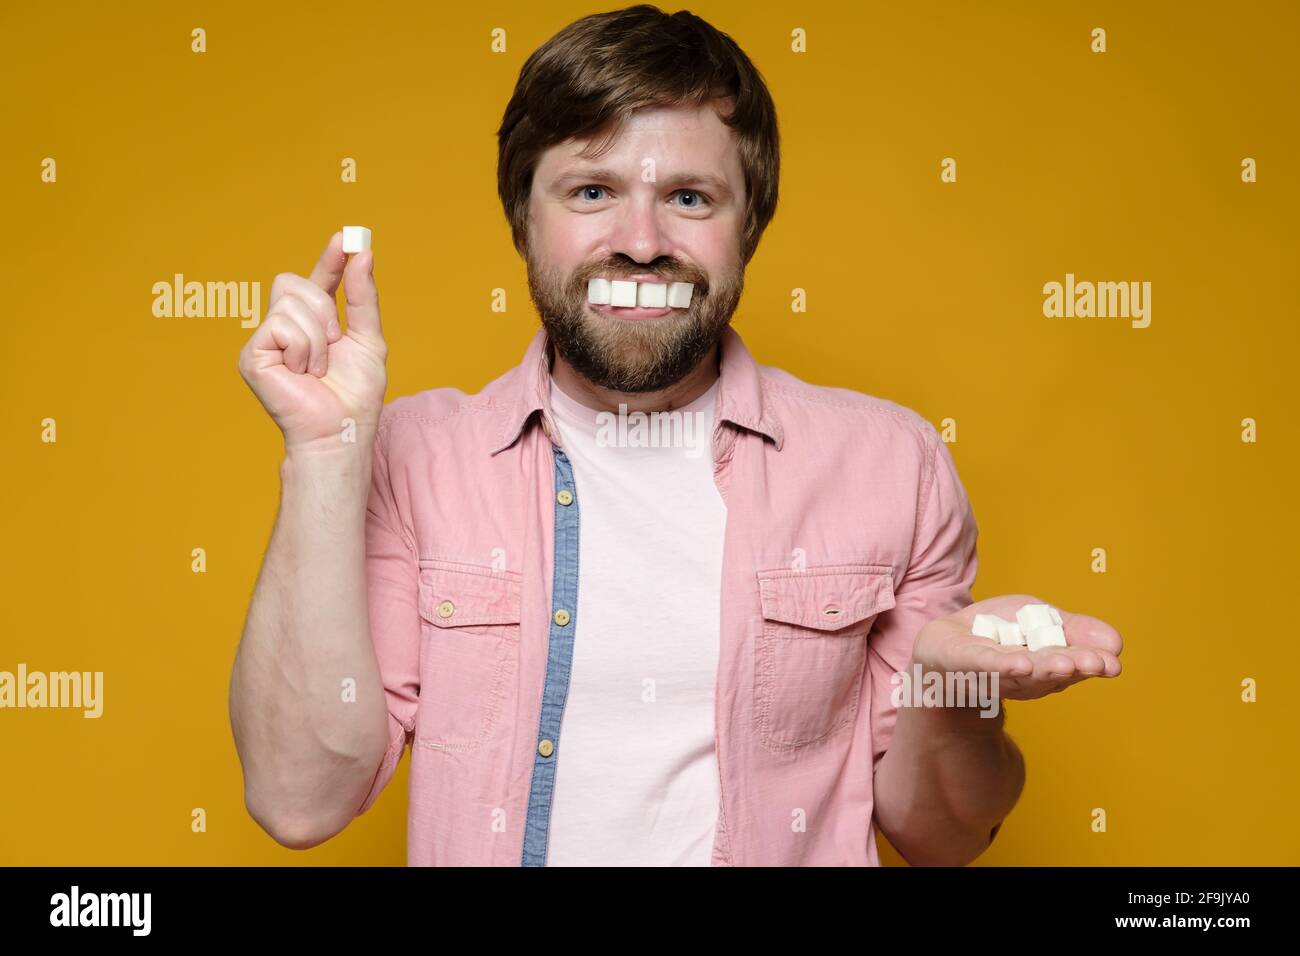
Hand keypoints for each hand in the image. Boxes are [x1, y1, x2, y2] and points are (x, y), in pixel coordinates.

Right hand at [237, 230, 387, 454]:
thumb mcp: (368, 339)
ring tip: (317, 368)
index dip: (329, 259)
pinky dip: (302, 349)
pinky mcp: (252, 354)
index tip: (347, 237)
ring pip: (290, 304)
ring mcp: (265, 340)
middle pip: (294, 282)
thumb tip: (363, 253)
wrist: (340, 428)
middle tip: (333, 342)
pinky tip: (302, 373)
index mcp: (313, 323)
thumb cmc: (354, 394)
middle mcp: (284, 327)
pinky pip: (281, 326)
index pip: (317, 280)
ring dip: (317, 338)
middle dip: (324, 309)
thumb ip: (363, 297)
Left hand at [911, 594, 1122, 701]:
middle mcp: (1024, 677)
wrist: (942, 644)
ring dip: (1045, 668)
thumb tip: (1115, 642)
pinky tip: (1021, 664)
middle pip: (1051, 673)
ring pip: (1023, 672)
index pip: (1073, 664)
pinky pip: (986, 665)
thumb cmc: (996, 633)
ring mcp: (993, 673)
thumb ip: (1075, 629)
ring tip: (1065, 662)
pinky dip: (1003, 667)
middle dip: (1074, 667)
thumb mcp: (1039, 619)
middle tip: (1097, 664)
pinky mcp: (964, 662)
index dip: (1093, 663)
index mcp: (1047, 667)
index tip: (1113, 663)